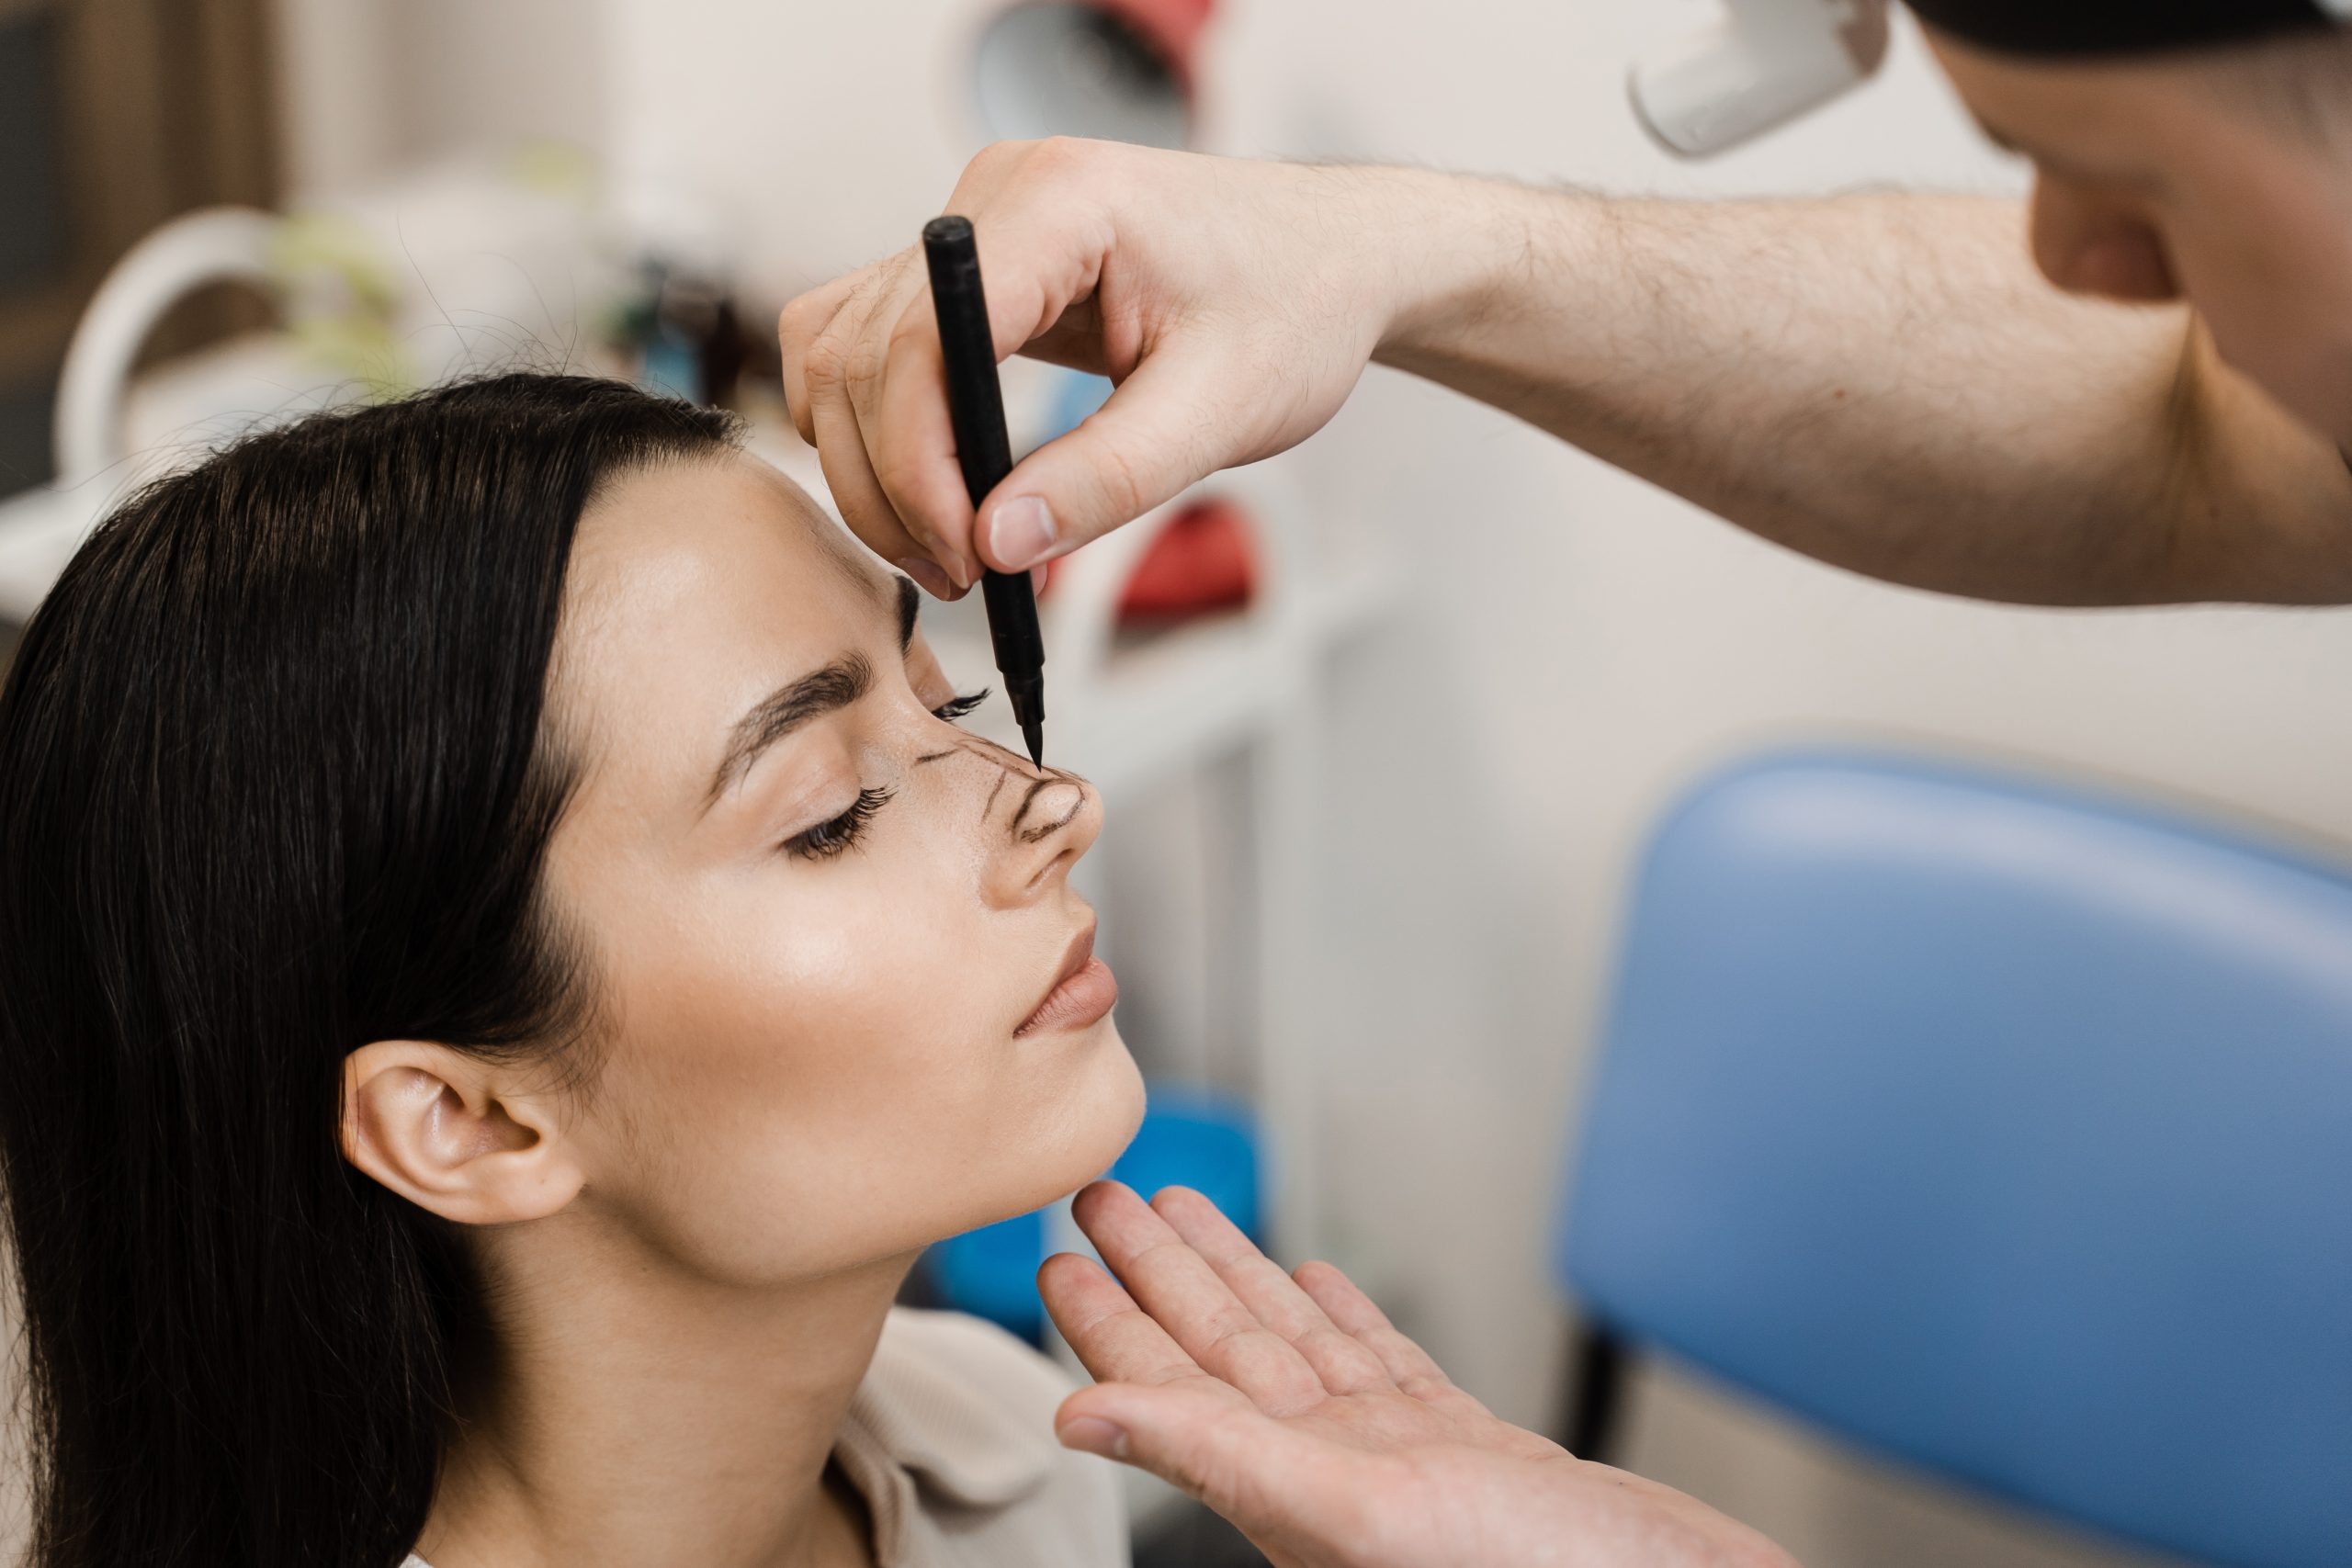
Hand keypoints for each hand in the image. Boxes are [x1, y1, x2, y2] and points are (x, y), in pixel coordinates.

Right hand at [776, 141, 1427, 594]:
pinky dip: (876, 429)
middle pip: (859, 352)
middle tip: (962, 577)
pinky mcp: (969, 268)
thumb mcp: (1222, 412)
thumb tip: (995, 545)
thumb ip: (1108, 479)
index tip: (967, 555)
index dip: (918, 462)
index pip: (922, 336)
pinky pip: (867, 345)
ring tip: (950, 552)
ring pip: (839, 351)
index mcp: (1060, 203)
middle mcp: (993, 194)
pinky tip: (936, 496)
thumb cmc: (1295, 309)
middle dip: (890, 484)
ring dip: (867, 465)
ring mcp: (971, 225)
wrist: (1330, 259)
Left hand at [1038, 1182, 1796, 1567]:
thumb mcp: (1355, 1508)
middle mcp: (1334, 1470)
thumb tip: (1073, 1420)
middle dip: (1160, 1270)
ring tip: (1188, 1214)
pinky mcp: (1472, 1449)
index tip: (1056, 1253)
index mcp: (1290, 1487)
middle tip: (1104, 1196)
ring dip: (1237, 1276)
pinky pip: (1384, 1365)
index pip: (1170, 1384)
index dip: (1107, 1317)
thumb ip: (1217, 1456)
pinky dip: (1346, 1319)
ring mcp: (1403, 1458)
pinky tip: (1321, 1279)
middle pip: (1220, 1346)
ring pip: (1293, 1344)